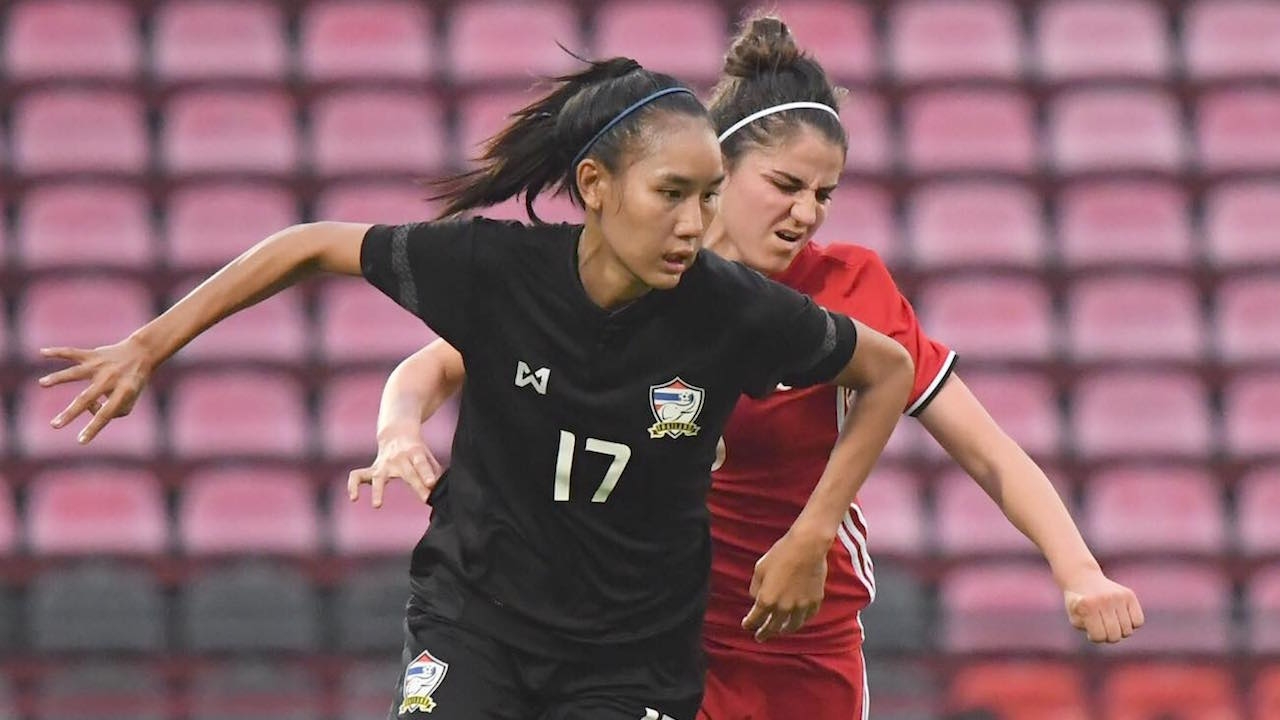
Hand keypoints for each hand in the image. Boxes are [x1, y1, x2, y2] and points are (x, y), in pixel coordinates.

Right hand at [38, 339, 154, 443]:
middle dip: (70, 413)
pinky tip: (42, 353)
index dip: (94, 428)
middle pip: (86, 398)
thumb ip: (114, 411)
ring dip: (58, 378)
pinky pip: (73, 353)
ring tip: (42, 383)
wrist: (143, 352)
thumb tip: (89, 409)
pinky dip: (57, 352)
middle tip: (54, 426)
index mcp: (123, 391)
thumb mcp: (132, 400)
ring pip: (76, 372)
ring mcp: (100, 366)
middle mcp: (110, 379)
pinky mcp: (93, 355)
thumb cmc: (134, 382)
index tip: (80, 441)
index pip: (107, 415)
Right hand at [347, 430, 441, 507]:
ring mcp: (383, 464)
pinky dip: (353, 485)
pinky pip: (357, 475)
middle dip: (416, 486)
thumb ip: (434, 471)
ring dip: (377, 491)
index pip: (421, 463)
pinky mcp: (372, 469)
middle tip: (425, 499)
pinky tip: (354, 498)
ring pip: (378, 477)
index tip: (431, 484)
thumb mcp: (428, 455)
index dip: (426, 473)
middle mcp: (398, 458)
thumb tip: (441, 490)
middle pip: (407, 473)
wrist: (397, 433)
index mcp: (414, 453)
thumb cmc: (417, 450)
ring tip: (377, 505)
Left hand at [742, 529, 829, 641]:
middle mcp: (783, 607)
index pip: (755, 619)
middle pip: (772, 627)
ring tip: (780, 631)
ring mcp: (800, 606)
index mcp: (767, 599)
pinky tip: (797, 621)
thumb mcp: (760, 569)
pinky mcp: (814, 602)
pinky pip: (806, 617)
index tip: (746, 625)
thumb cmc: (781, 554)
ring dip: (783, 630)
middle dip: (764, 633)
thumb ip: (755, 587)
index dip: (749, 624)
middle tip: (760, 637)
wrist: (807, 547)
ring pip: (791, 626)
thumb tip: (756, 597)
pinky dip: (800, 621)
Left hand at [1063, 569, 1143, 643]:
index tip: (1091, 629)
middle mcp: (1104, 600)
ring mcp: (1118, 596)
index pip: (1098, 637)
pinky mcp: (1129, 595)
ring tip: (1111, 622)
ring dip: (1120, 631)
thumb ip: (1085, 626)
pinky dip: (1132, 625)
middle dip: (1108, 637)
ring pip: (1128, 630)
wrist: (1085, 579)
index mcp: (1087, 606)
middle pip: (1114, 636)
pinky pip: (1139, 621)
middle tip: (1102, 627)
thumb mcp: (1075, 617)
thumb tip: (1100, 631)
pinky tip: (1122, 619)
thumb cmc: (1079, 605)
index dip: (1095, 637)